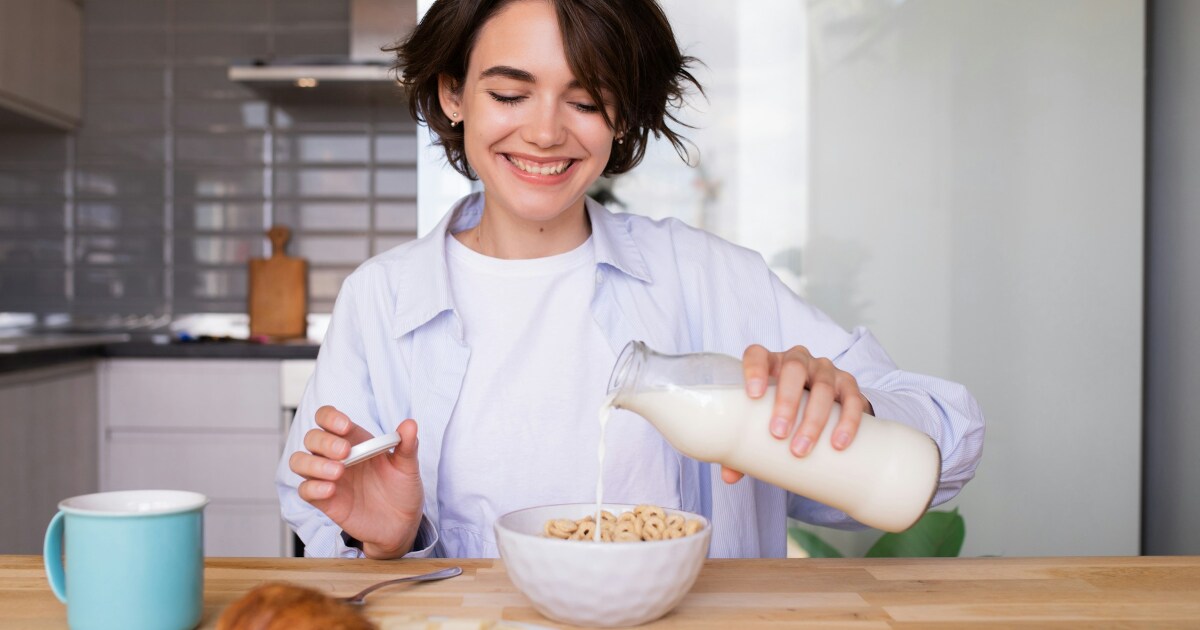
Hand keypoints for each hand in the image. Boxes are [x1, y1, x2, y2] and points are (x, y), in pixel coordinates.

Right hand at [288, 406, 424, 557]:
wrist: (401, 523)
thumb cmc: (401, 490)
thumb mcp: (407, 467)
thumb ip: (407, 445)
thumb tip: (410, 424)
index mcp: (354, 440)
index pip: (327, 418)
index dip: (330, 417)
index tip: (345, 426)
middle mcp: (335, 456)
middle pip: (312, 438)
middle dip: (324, 441)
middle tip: (345, 452)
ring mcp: (327, 478)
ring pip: (299, 461)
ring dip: (314, 463)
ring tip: (338, 472)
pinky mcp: (324, 501)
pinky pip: (305, 490)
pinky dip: (313, 487)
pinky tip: (331, 490)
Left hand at [721, 345, 872, 483]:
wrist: (818, 410)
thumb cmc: (778, 413)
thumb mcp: (760, 423)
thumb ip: (742, 446)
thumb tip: (730, 476)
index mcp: (769, 363)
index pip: (757, 355)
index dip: (754, 369)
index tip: (753, 395)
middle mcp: (798, 361)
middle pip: (794, 369)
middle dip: (786, 401)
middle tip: (778, 434)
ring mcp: (825, 370)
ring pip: (823, 386)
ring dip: (813, 419)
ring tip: (802, 449)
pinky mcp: (849, 386)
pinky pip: (852, 398)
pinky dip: (847, 421)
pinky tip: (838, 442)